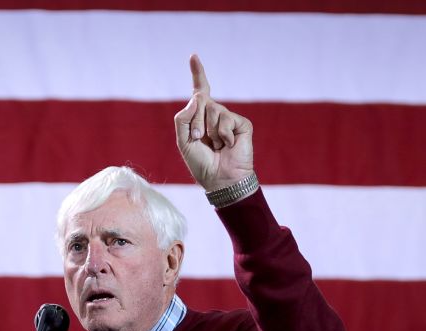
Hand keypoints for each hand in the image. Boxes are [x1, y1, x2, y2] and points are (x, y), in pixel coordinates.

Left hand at [174, 55, 253, 191]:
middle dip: (196, 123)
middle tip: (200, 141)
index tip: (194, 56)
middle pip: (201, 102)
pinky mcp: (242, 125)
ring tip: (215, 146)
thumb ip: (183, 119)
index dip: (198, 74)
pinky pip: (227, 119)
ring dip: (209, 131)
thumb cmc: (201, 163)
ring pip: (213, 110)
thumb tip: (198, 97)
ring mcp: (229, 119)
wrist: (220, 180)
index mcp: (200, 118)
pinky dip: (223, 135)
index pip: (200, 92)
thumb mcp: (183, 142)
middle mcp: (215, 115)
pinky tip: (227, 145)